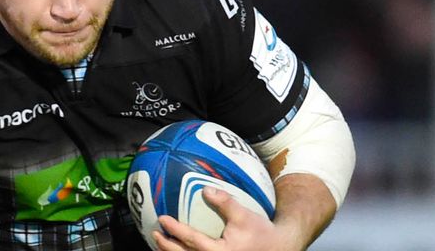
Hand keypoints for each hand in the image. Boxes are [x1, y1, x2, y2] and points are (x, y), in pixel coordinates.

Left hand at [152, 187, 298, 250]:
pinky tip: (179, 249)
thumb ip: (225, 202)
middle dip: (167, 246)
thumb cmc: (261, 232)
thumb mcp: (244, 215)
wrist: (278, 248)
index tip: (163, 220)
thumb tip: (205, 189)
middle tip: (155, 234)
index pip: (191, 240)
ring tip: (160, 243)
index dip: (175, 230)